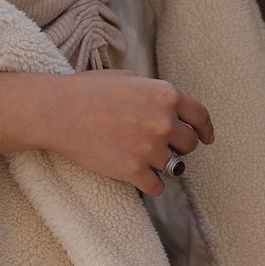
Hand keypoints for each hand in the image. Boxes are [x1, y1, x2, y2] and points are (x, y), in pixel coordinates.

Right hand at [8, 68, 215, 196]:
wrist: (58, 111)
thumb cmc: (88, 90)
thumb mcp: (129, 78)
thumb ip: (154, 93)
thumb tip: (167, 106)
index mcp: (166, 95)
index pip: (201, 117)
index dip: (206, 130)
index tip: (206, 139)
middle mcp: (164, 122)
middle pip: (189, 144)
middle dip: (178, 146)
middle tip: (161, 146)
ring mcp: (150, 148)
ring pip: (174, 166)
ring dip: (162, 164)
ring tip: (143, 158)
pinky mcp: (133, 171)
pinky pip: (156, 187)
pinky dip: (149, 184)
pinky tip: (139, 177)